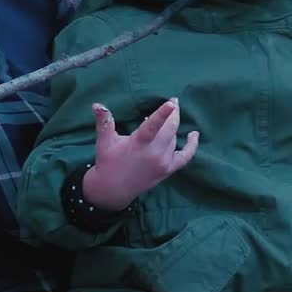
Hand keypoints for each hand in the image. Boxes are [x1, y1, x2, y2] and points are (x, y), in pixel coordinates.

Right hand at [82, 97, 199, 210]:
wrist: (112, 190)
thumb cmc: (107, 162)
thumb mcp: (104, 141)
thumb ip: (104, 122)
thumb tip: (97, 104)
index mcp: (138, 144)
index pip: (152, 126)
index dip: (163, 114)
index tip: (172, 102)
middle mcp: (153, 153)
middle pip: (169, 129)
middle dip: (173, 114)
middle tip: (174, 101)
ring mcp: (163, 162)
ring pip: (174, 138)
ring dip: (173, 126)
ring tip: (170, 115)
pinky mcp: (168, 170)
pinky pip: (185, 157)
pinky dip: (191, 146)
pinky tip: (194, 135)